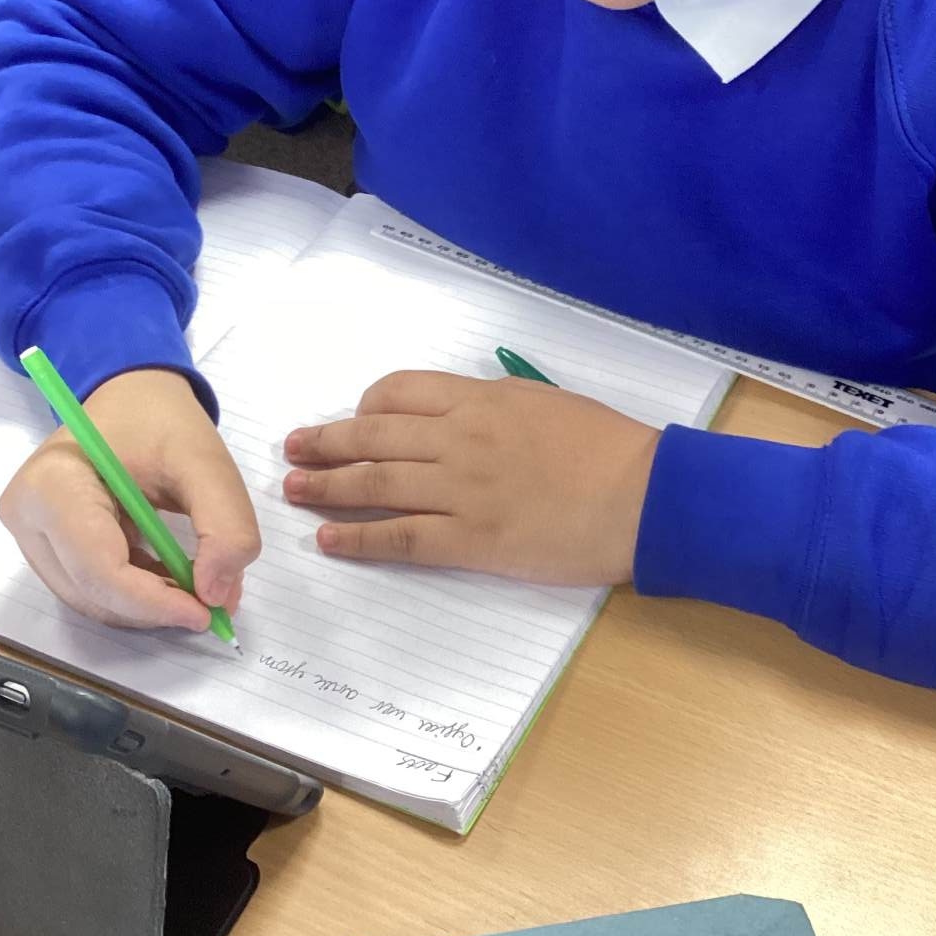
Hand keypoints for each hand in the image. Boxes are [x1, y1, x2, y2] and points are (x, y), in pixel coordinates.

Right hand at [0, 368, 260, 630]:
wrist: (130, 398)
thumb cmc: (160, 422)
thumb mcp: (207, 462)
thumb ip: (226, 526)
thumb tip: (216, 595)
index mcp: (51, 485)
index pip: (100, 571)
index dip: (155, 602)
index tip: (207, 612)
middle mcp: (26, 516)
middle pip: (93, 593)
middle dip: (156, 608)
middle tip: (212, 603)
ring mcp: (29, 535)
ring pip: (92, 600)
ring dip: (147, 605)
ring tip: (195, 583)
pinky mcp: (44, 547)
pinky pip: (90, 590)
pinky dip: (136, 594)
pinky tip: (169, 575)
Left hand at [282, 371, 660, 584]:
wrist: (643, 496)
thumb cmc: (609, 447)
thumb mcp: (547, 403)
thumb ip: (497, 407)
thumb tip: (462, 416)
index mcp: (479, 401)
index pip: (398, 393)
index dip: (365, 407)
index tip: (351, 421)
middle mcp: (459, 439)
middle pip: (372, 436)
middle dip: (325, 442)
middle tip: (292, 449)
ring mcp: (461, 491)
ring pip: (375, 485)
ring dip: (326, 487)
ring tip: (295, 490)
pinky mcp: (471, 540)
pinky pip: (401, 538)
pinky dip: (358, 539)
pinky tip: (330, 541)